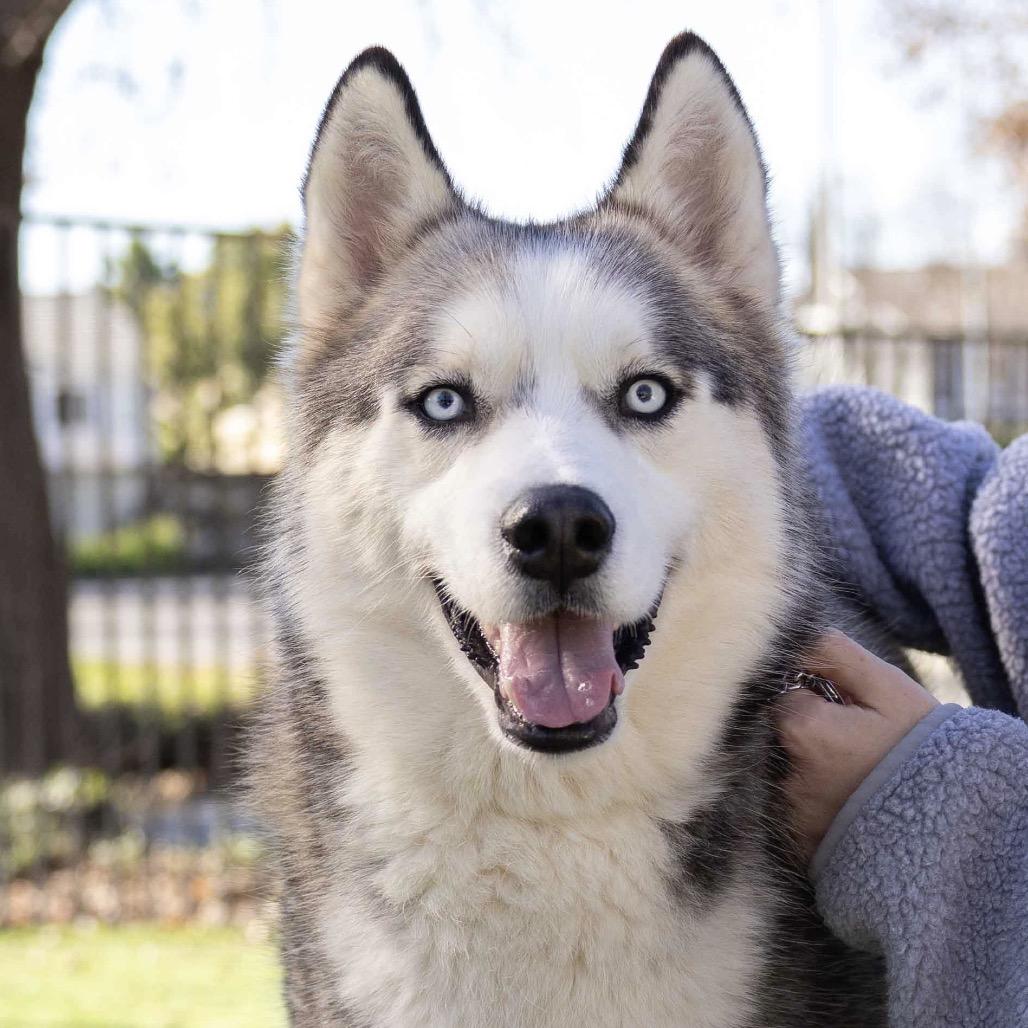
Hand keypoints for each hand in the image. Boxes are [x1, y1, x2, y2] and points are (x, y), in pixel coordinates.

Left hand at [774, 630, 938, 861]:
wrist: (956, 824)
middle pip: (781, 740)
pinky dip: (816, 808)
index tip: (843, 709)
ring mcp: (793, 817)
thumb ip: (835, 654)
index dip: (812, 698)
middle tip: (855, 745)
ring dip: (811, 773)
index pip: (783, 698)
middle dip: (809, 736)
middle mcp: (787, 775)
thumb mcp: (887, 688)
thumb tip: (797, 639)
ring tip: (857, 779)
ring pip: (788, 777)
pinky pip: (796, 816)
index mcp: (802, 730)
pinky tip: (851, 806)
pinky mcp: (802, 848)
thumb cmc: (922, 749)